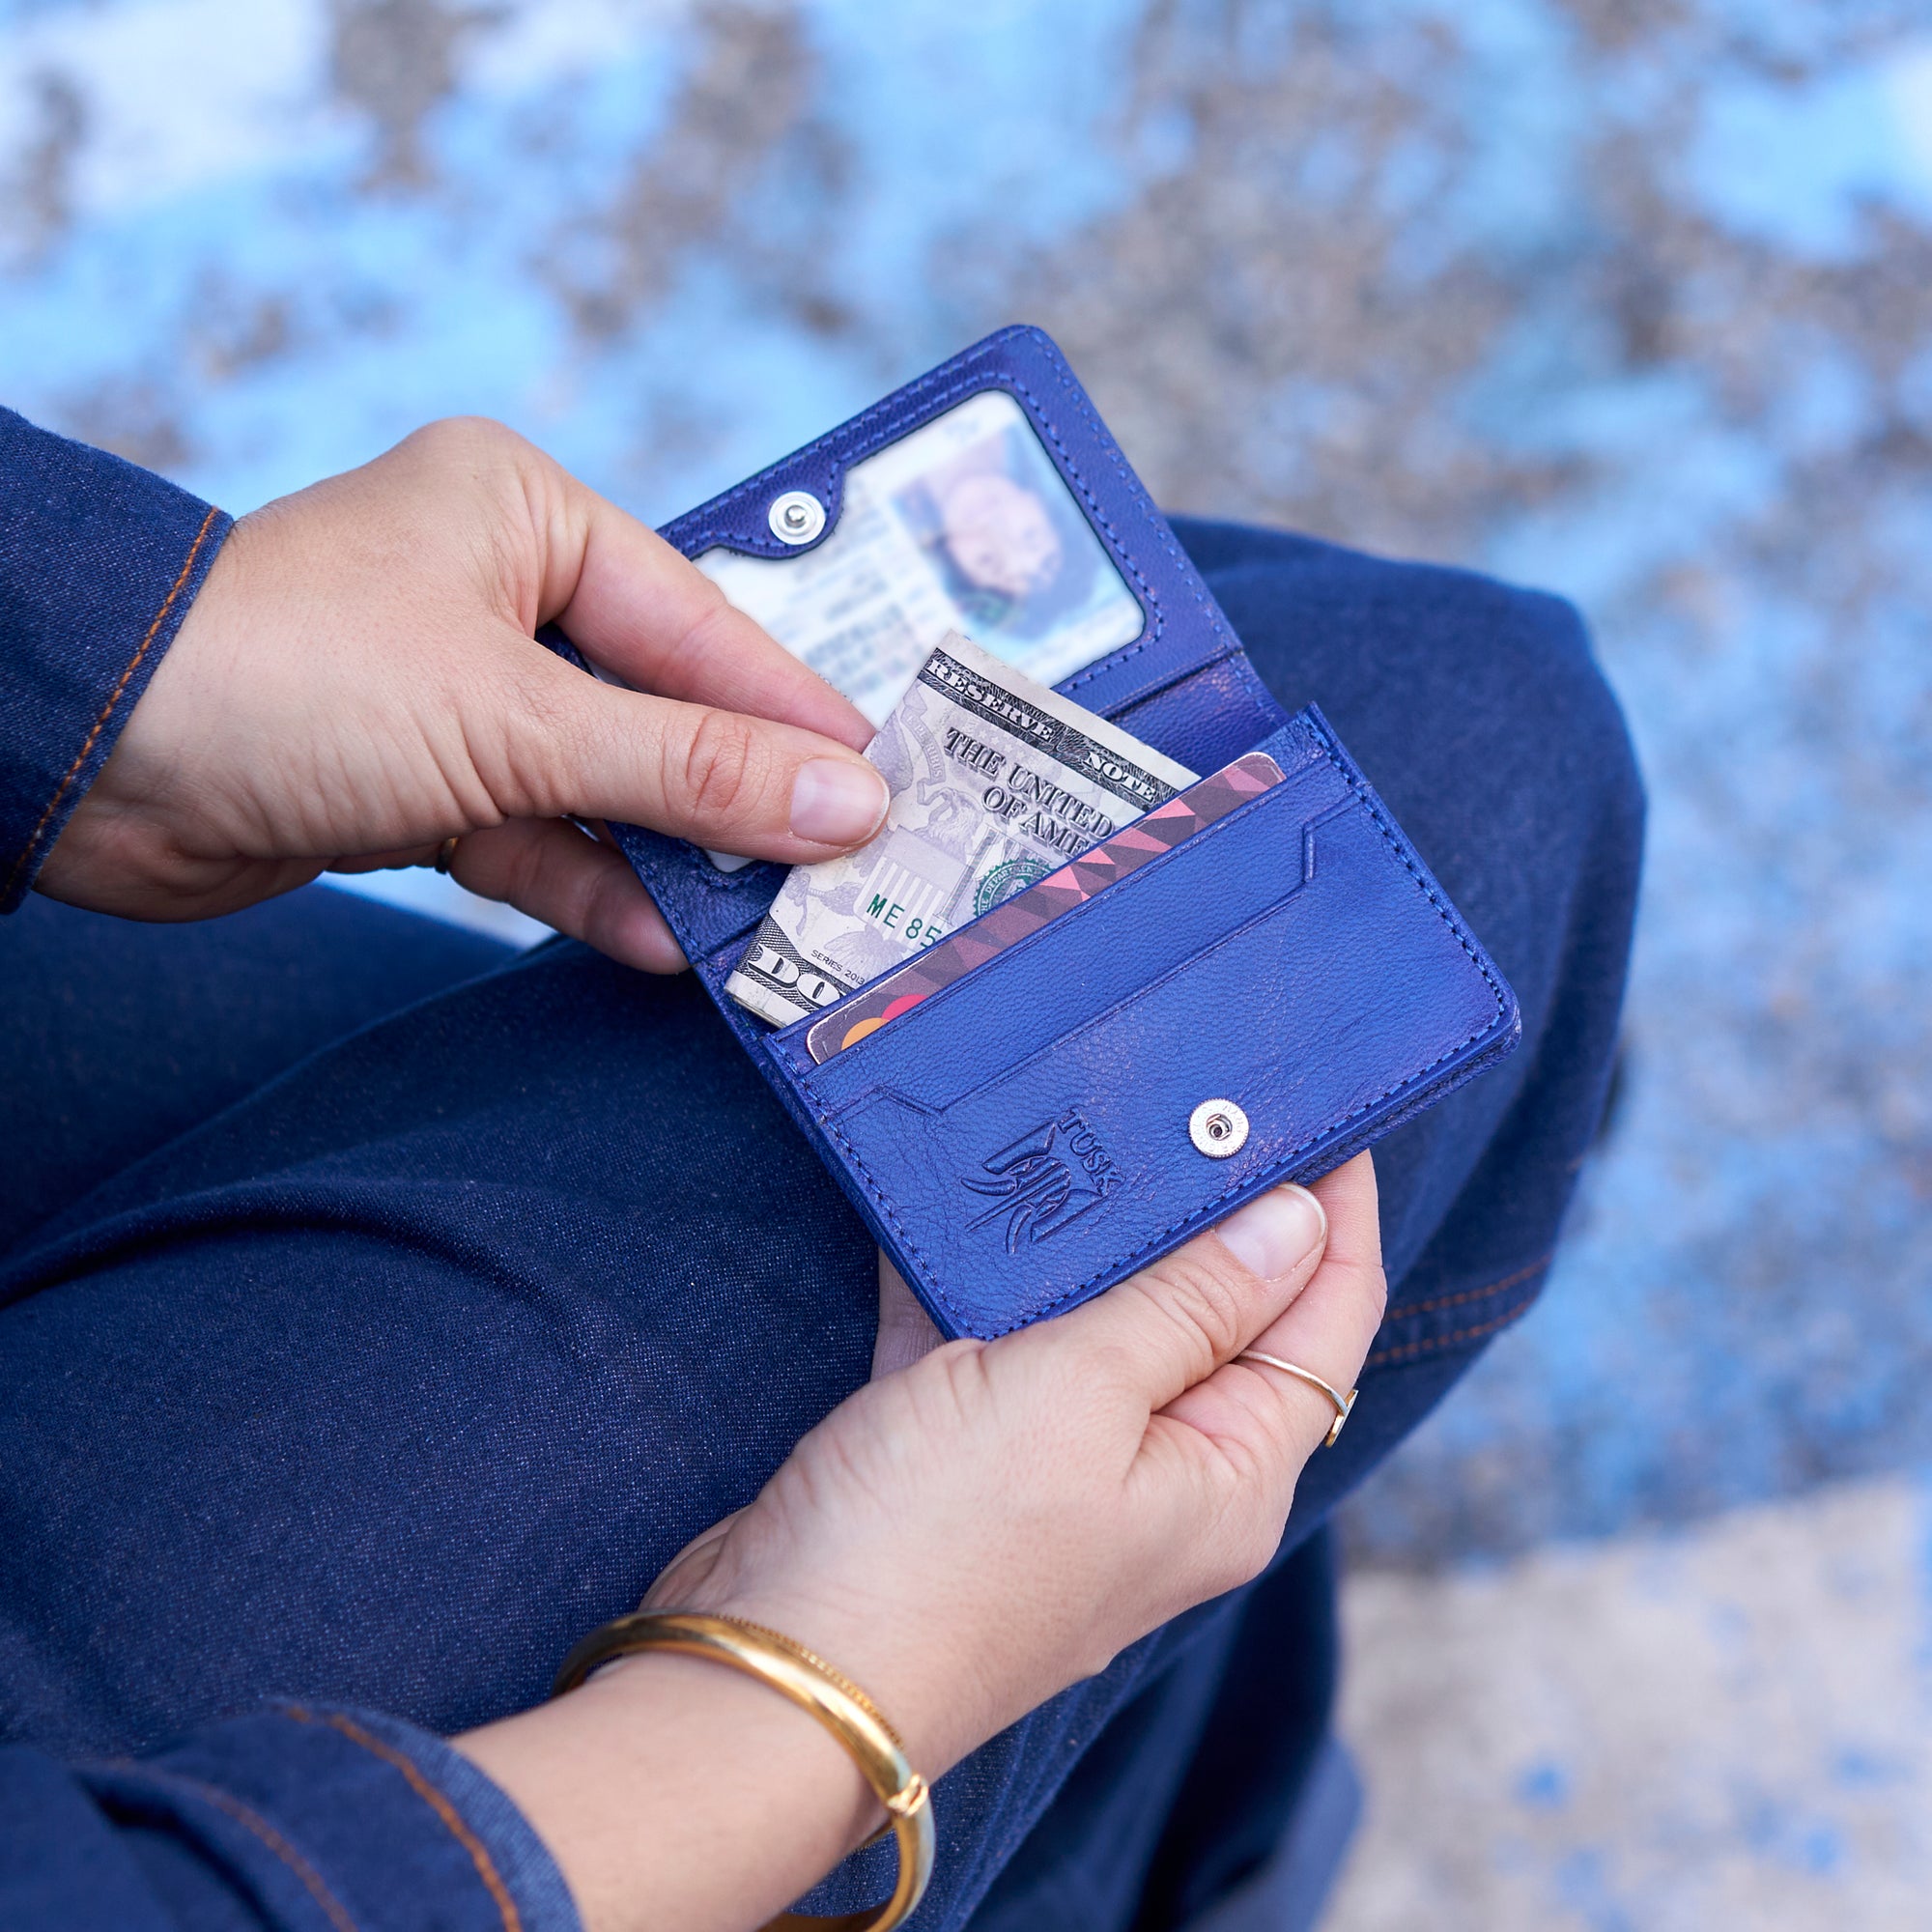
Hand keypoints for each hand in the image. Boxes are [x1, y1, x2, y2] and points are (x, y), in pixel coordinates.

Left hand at [36, 418, 888, 968]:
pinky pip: (534, 835)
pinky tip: (659, 944)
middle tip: (843, 869)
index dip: (794, 715)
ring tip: (765, 927)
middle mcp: (496, 591)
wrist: (82, 760)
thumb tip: (849, 805)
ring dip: (671, 859)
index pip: (701, 622)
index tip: (886, 788)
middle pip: (660, 707)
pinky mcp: (418, 781)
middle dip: (738, 798)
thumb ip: (689, 768)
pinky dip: (589, 886)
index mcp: (527, 514)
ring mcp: (456, 691)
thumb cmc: (292, 675)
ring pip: (603, 783)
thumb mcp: (519, 720)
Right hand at [641, 1153, 1385, 1776]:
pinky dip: (978, 1275)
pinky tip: (951, 1195)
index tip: (1320, 1105)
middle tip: (1192, 1089)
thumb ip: (1188, 1303)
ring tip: (1086, 1115)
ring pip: (1102, 1320)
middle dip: (1210, 1204)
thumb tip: (1297, 1224)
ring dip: (1088, 1231)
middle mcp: (1162, 1478)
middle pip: (1219, 1316)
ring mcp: (1061, 1469)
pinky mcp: (968, 1460)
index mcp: (1226, 1476)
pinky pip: (996, 1342)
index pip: (1324, 1321)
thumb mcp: (1079, 1394)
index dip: (1334, 1213)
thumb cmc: (937, 1545)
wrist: (771, 1669)